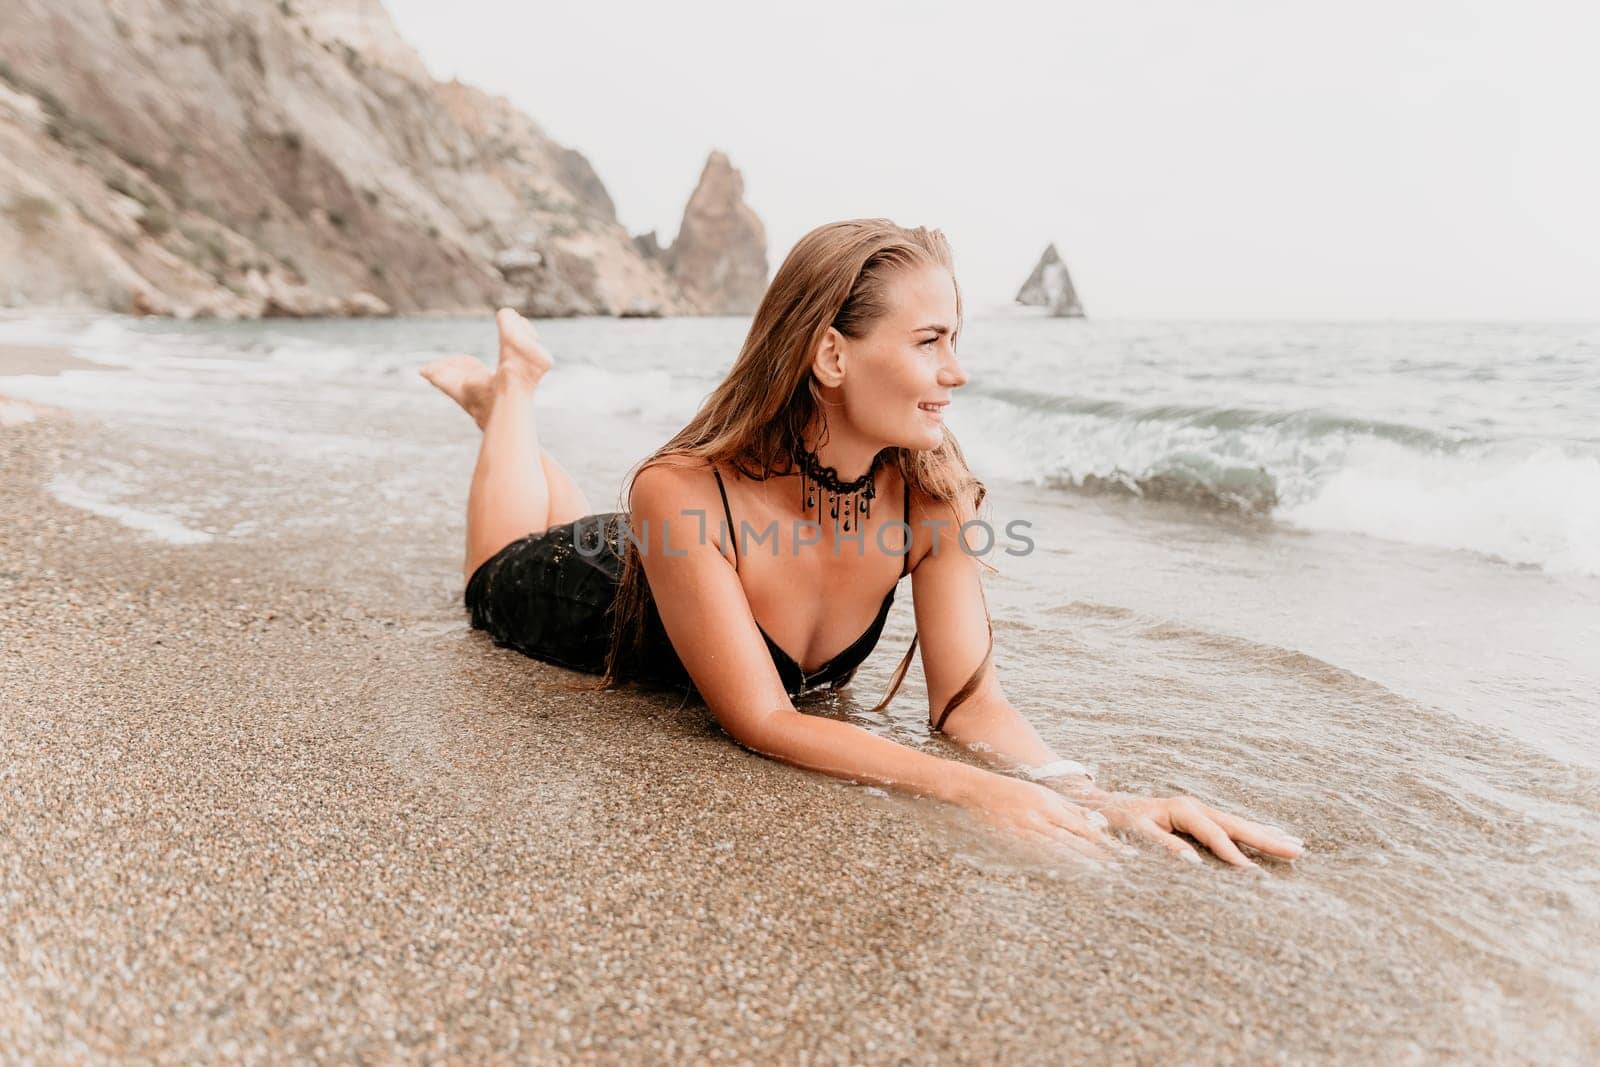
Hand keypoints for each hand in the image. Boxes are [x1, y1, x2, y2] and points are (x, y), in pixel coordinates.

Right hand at [970, 775, 1131, 861]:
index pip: (1081, 826)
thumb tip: (1094, 822)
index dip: (1100, 841)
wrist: (978, 790)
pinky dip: (1054, 866)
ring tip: (1096, 874)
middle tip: (1115, 868)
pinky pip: (1037, 857)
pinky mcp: (1013, 842)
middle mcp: (1039, 818)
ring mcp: (1025, 832)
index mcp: (1048, 804)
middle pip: (1072, 841)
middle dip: (1095, 856)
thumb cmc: (1013, 791)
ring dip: (1078, 864)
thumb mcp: (1044, 794)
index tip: (1117, 851)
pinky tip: (1066, 873)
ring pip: (1057, 852)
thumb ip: (1068, 808)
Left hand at [1090, 792, 1303, 867]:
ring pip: (1239, 825)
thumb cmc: (1119, 822)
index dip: (1234, 854)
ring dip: (1267, 835)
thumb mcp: (1137, 833)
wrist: (1106, 806)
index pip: (1215, 835)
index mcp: (1183, 810)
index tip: (1254, 874)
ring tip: (1298, 845)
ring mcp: (1200, 812)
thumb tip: (1194, 862)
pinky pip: (1232, 827)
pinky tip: (1271, 836)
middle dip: (1267, 839)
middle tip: (1297, 852)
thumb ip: (1164, 846)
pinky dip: (1254, 832)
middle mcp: (1196, 808)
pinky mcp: (1199, 819)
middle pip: (1237, 825)